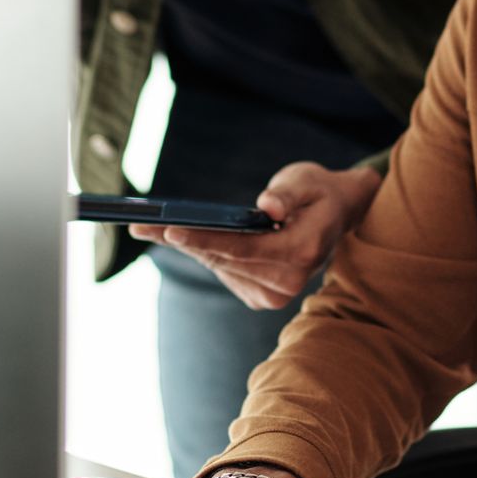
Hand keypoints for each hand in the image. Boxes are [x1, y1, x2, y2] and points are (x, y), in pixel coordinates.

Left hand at [130, 162, 382, 309]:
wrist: (336, 215)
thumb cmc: (319, 192)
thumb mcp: (307, 181)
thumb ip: (287, 195)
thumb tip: (268, 208)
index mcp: (303, 251)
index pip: (245, 248)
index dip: (206, 239)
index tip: (170, 229)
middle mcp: (288, 281)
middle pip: (224, 259)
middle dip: (181, 239)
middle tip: (140, 224)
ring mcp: (275, 294)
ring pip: (218, 266)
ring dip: (185, 245)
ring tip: (149, 226)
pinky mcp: (261, 296)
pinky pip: (223, 271)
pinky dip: (202, 252)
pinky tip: (181, 236)